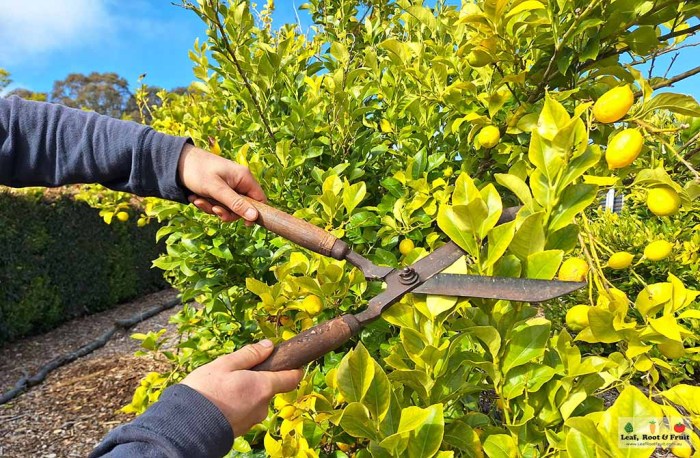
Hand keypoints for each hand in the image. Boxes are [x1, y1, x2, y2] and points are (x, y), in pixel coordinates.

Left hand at [177, 143, 265, 221]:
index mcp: (244, 177)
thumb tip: (254, 217)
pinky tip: (195, 197)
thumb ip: (235, 203)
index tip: (245, 223)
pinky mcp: (218, 190)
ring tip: (198, 200)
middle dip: (226, 211)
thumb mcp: (217, 189)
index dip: (254, 213)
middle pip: (242, 207)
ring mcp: (228, 186)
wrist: (176, 162)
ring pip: (228, 207)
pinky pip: (218, 204)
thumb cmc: (198, 171)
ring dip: (213, 208)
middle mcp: (239, 182)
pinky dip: (207, 204)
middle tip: (213, 209)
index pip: (259, 199)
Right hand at [181, 340, 302, 436]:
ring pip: (256, 400)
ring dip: (246, 392)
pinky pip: (245, 411)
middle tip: (235, 372)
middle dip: (258, 378)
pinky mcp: (241, 429)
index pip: (292, 378)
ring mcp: (252, 420)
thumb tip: (269, 346)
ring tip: (222, 387)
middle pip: (270, 388)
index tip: (286, 360)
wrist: (186, 426)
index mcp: (263, 387)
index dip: (292, 368)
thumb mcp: (225, 364)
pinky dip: (238, 404)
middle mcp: (262, 406)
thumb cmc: (205, 392)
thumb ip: (250, 355)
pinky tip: (220, 400)